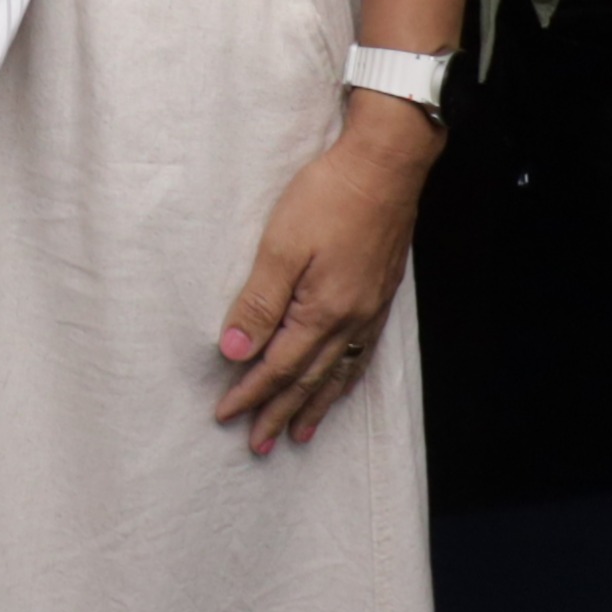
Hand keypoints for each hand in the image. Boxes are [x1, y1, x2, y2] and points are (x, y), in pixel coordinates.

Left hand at [214, 93, 442, 449]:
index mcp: (324, 312)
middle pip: (310, 379)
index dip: (251, 393)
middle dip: (280, 411)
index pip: (279, 366)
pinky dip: (345, 378)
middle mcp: (351, 321)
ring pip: (338, 372)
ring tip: (300, 432)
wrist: (384, 167)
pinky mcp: (378, 295)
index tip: (227, 415)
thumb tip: (234, 351)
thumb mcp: (281, 246)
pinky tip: (340, 384)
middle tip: (259, 444)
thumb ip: (258, 302)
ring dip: (315, 404)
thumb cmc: (328, 198)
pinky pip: (360, 354)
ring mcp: (369, 310)